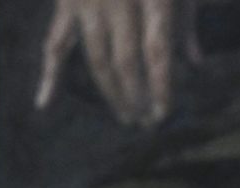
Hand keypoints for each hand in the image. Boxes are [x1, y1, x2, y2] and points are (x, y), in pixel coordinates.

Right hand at [36, 0, 201, 126]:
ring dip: (111, 93)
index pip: (156, 52)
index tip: (164, 113)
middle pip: (125, 61)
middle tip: (146, 122)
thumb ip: (185, 20)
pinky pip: (55, 43)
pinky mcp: (66, 4)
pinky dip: (50, 74)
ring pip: (96, 59)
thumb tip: (195, 64)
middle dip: (136, 96)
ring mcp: (86, 3)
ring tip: (125, 115)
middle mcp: (116, 0)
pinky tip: (44, 103)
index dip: (161, 87)